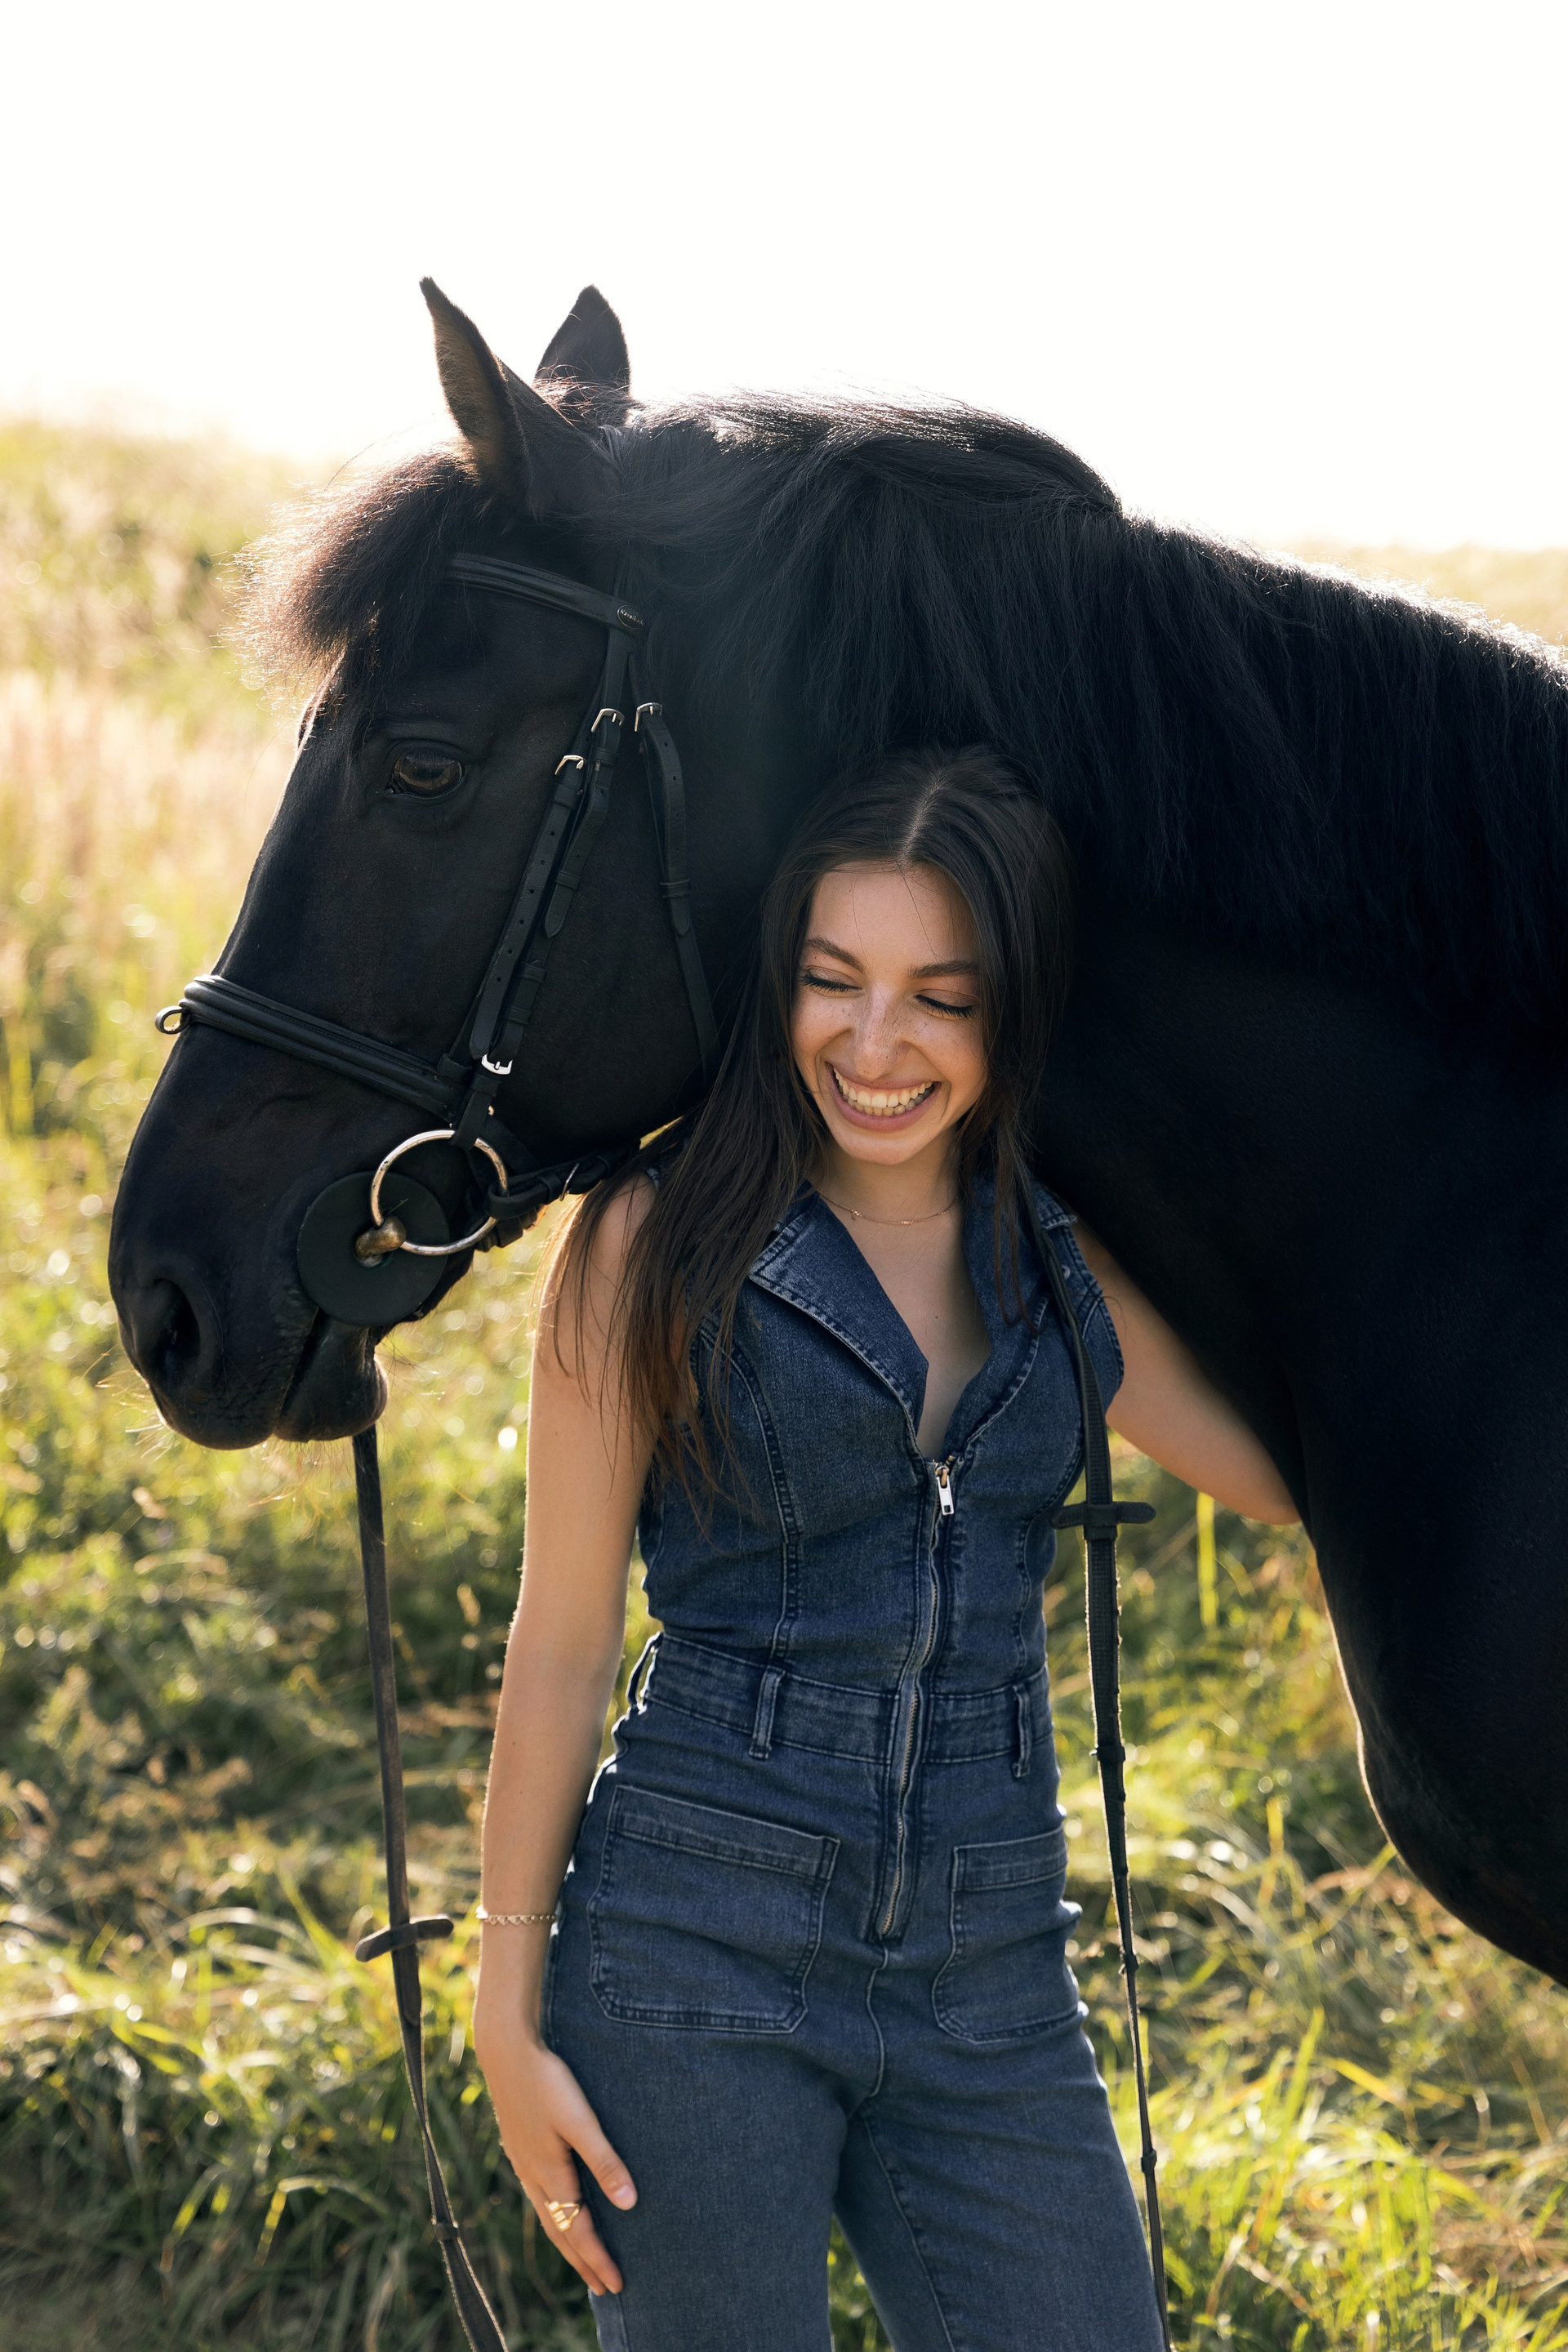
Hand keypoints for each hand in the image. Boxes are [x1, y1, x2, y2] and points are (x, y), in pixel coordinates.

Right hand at [474, 1993, 636, 2297]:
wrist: (505, 2050)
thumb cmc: (546, 2080)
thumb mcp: (580, 2120)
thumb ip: (604, 2161)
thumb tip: (629, 2204)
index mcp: (551, 2174)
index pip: (578, 2230)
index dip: (598, 2258)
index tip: (616, 2285)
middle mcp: (534, 2176)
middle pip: (561, 2232)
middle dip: (583, 2261)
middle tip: (603, 2287)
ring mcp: (524, 2163)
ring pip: (548, 2216)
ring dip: (567, 2242)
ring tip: (583, 2259)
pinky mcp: (520, 2148)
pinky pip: (539, 2197)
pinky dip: (553, 2217)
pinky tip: (557, 2209)